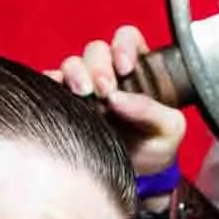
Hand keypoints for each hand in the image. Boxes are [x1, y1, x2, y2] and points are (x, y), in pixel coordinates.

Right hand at [56, 26, 189, 189]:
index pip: (126, 39)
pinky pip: (50, 85)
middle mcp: (108, 72)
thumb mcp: (169, 129)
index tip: (125, 67)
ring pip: (72, 64)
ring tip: (82, 94)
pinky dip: (51, 85)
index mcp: (137, 68)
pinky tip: (58, 96)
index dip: (124, 46)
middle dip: (98, 66)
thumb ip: (151, 110)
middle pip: (96, 50)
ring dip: (75, 74)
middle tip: (103, 90)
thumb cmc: (156, 148)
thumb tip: (119, 99)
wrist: (136, 179)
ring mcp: (84, 87)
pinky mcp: (64, 103)